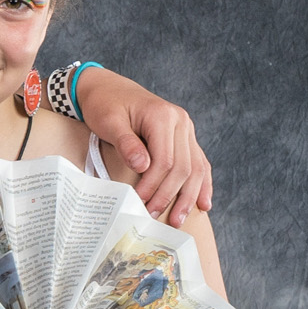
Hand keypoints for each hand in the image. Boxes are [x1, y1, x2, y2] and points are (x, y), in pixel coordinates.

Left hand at [78, 75, 212, 221]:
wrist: (107, 88)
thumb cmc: (104, 105)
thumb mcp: (109, 122)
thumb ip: (126, 144)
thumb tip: (143, 167)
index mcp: (162, 116)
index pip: (165, 160)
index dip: (153, 186)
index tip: (140, 203)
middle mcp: (180, 121)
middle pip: (183, 167)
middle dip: (169, 195)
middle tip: (154, 216)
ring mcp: (185, 129)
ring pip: (196, 167)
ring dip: (189, 196)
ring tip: (179, 220)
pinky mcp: (184, 136)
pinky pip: (198, 162)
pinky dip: (201, 183)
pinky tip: (203, 203)